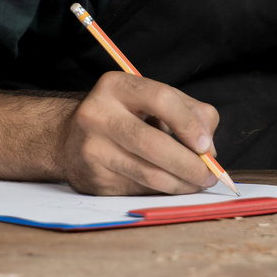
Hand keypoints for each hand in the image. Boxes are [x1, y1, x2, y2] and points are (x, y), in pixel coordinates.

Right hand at [54, 71, 221, 195]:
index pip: (161, 99)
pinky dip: (161, 190)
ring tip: (196, 183)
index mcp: (115, 86)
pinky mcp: (93, 179)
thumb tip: (209, 149)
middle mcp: (98, 114)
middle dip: (189, 164)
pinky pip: (138, 189)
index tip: (206, 145)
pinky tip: (171, 186)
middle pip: (154, 143)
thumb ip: (188, 113)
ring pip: (148, 173)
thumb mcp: (149, 100)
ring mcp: (92, 149)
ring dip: (181, 183)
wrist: (67, 139)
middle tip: (209, 175)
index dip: (189, 124)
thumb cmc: (122, 116)